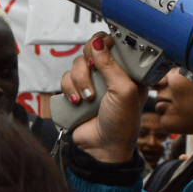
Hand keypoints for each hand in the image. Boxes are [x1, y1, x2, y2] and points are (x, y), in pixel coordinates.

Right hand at [60, 33, 145, 162]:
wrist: (102, 149)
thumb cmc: (121, 123)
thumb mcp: (123, 91)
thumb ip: (111, 65)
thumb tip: (99, 41)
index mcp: (127, 70)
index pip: (114, 43)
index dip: (106, 43)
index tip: (102, 49)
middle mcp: (109, 73)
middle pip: (91, 49)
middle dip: (89, 63)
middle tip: (94, 72)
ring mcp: (92, 82)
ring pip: (76, 64)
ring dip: (80, 80)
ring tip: (88, 98)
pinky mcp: (76, 91)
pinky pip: (66, 78)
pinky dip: (69, 88)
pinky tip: (78, 102)